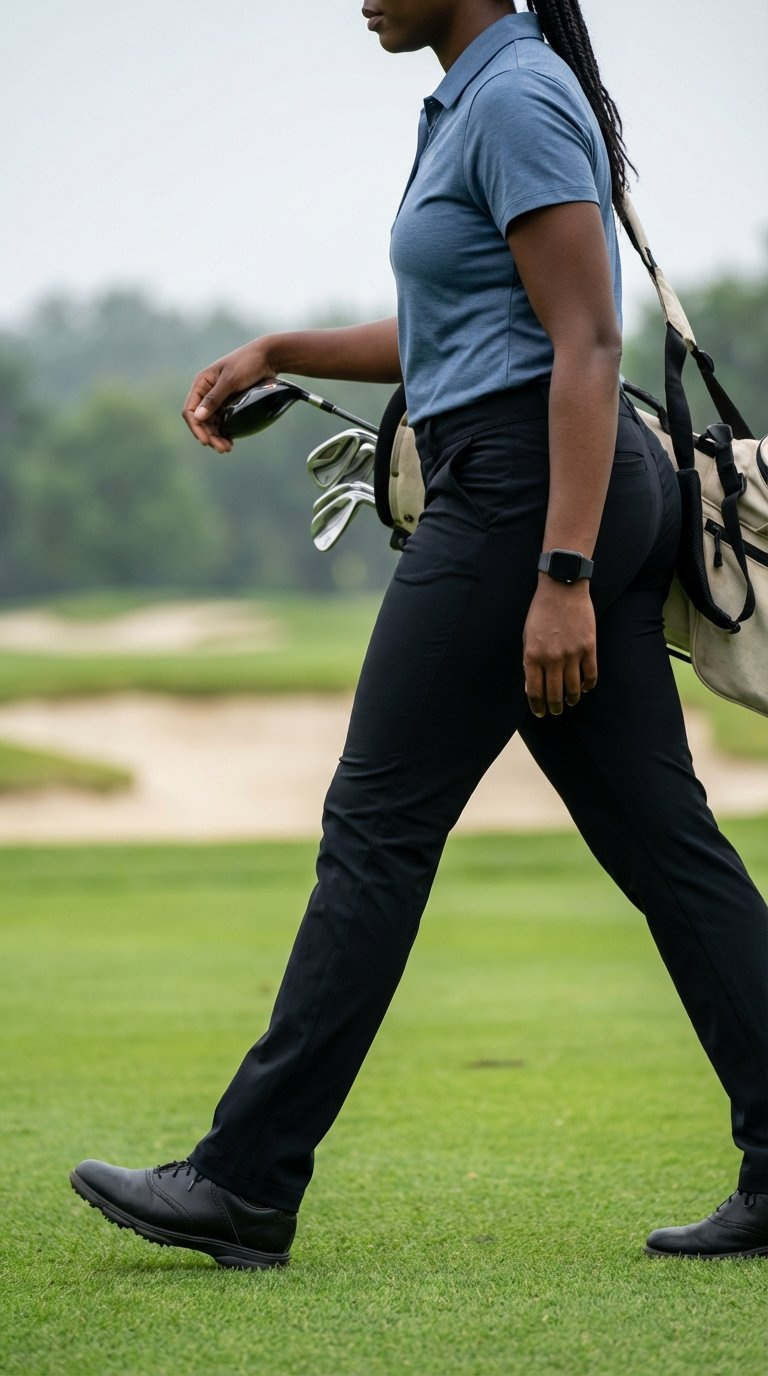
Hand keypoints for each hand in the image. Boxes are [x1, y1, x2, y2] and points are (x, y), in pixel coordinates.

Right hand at [181, 339, 278, 452]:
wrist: (268, 357)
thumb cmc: (247, 363)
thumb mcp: (230, 380)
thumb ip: (214, 398)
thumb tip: (198, 417)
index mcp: (201, 384)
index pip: (190, 410)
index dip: (196, 428)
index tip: (205, 441)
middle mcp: (207, 392)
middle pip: (201, 420)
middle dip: (209, 436)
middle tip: (222, 449)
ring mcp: (219, 398)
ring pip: (212, 423)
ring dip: (217, 436)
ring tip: (227, 448)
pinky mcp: (230, 403)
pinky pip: (223, 421)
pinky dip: (225, 432)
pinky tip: (231, 440)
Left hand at [522, 577, 597, 716]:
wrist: (562, 589)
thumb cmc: (541, 612)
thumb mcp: (527, 637)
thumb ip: (528, 662)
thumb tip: (531, 687)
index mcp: (532, 656)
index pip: (534, 691)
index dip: (537, 706)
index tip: (540, 713)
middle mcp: (551, 658)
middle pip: (554, 694)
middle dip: (554, 707)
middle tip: (556, 711)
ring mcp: (572, 654)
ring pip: (573, 688)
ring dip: (572, 699)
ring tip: (570, 702)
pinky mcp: (589, 647)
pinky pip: (590, 675)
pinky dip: (588, 685)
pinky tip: (585, 689)